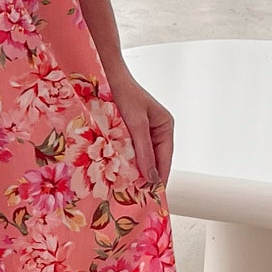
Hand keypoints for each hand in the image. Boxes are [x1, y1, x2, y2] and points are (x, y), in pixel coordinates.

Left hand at [102, 57, 173, 190]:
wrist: (105, 73)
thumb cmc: (124, 92)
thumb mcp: (136, 123)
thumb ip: (144, 150)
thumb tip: (152, 176)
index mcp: (165, 127)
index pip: (165, 159)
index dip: (160, 178)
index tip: (154, 196)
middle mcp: (155, 130)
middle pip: (153, 160)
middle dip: (146, 177)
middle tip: (138, 197)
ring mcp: (141, 131)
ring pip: (140, 157)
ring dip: (134, 170)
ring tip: (127, 188)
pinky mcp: (127, 131)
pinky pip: (128, 150)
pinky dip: (124, 160)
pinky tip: (117, 171)